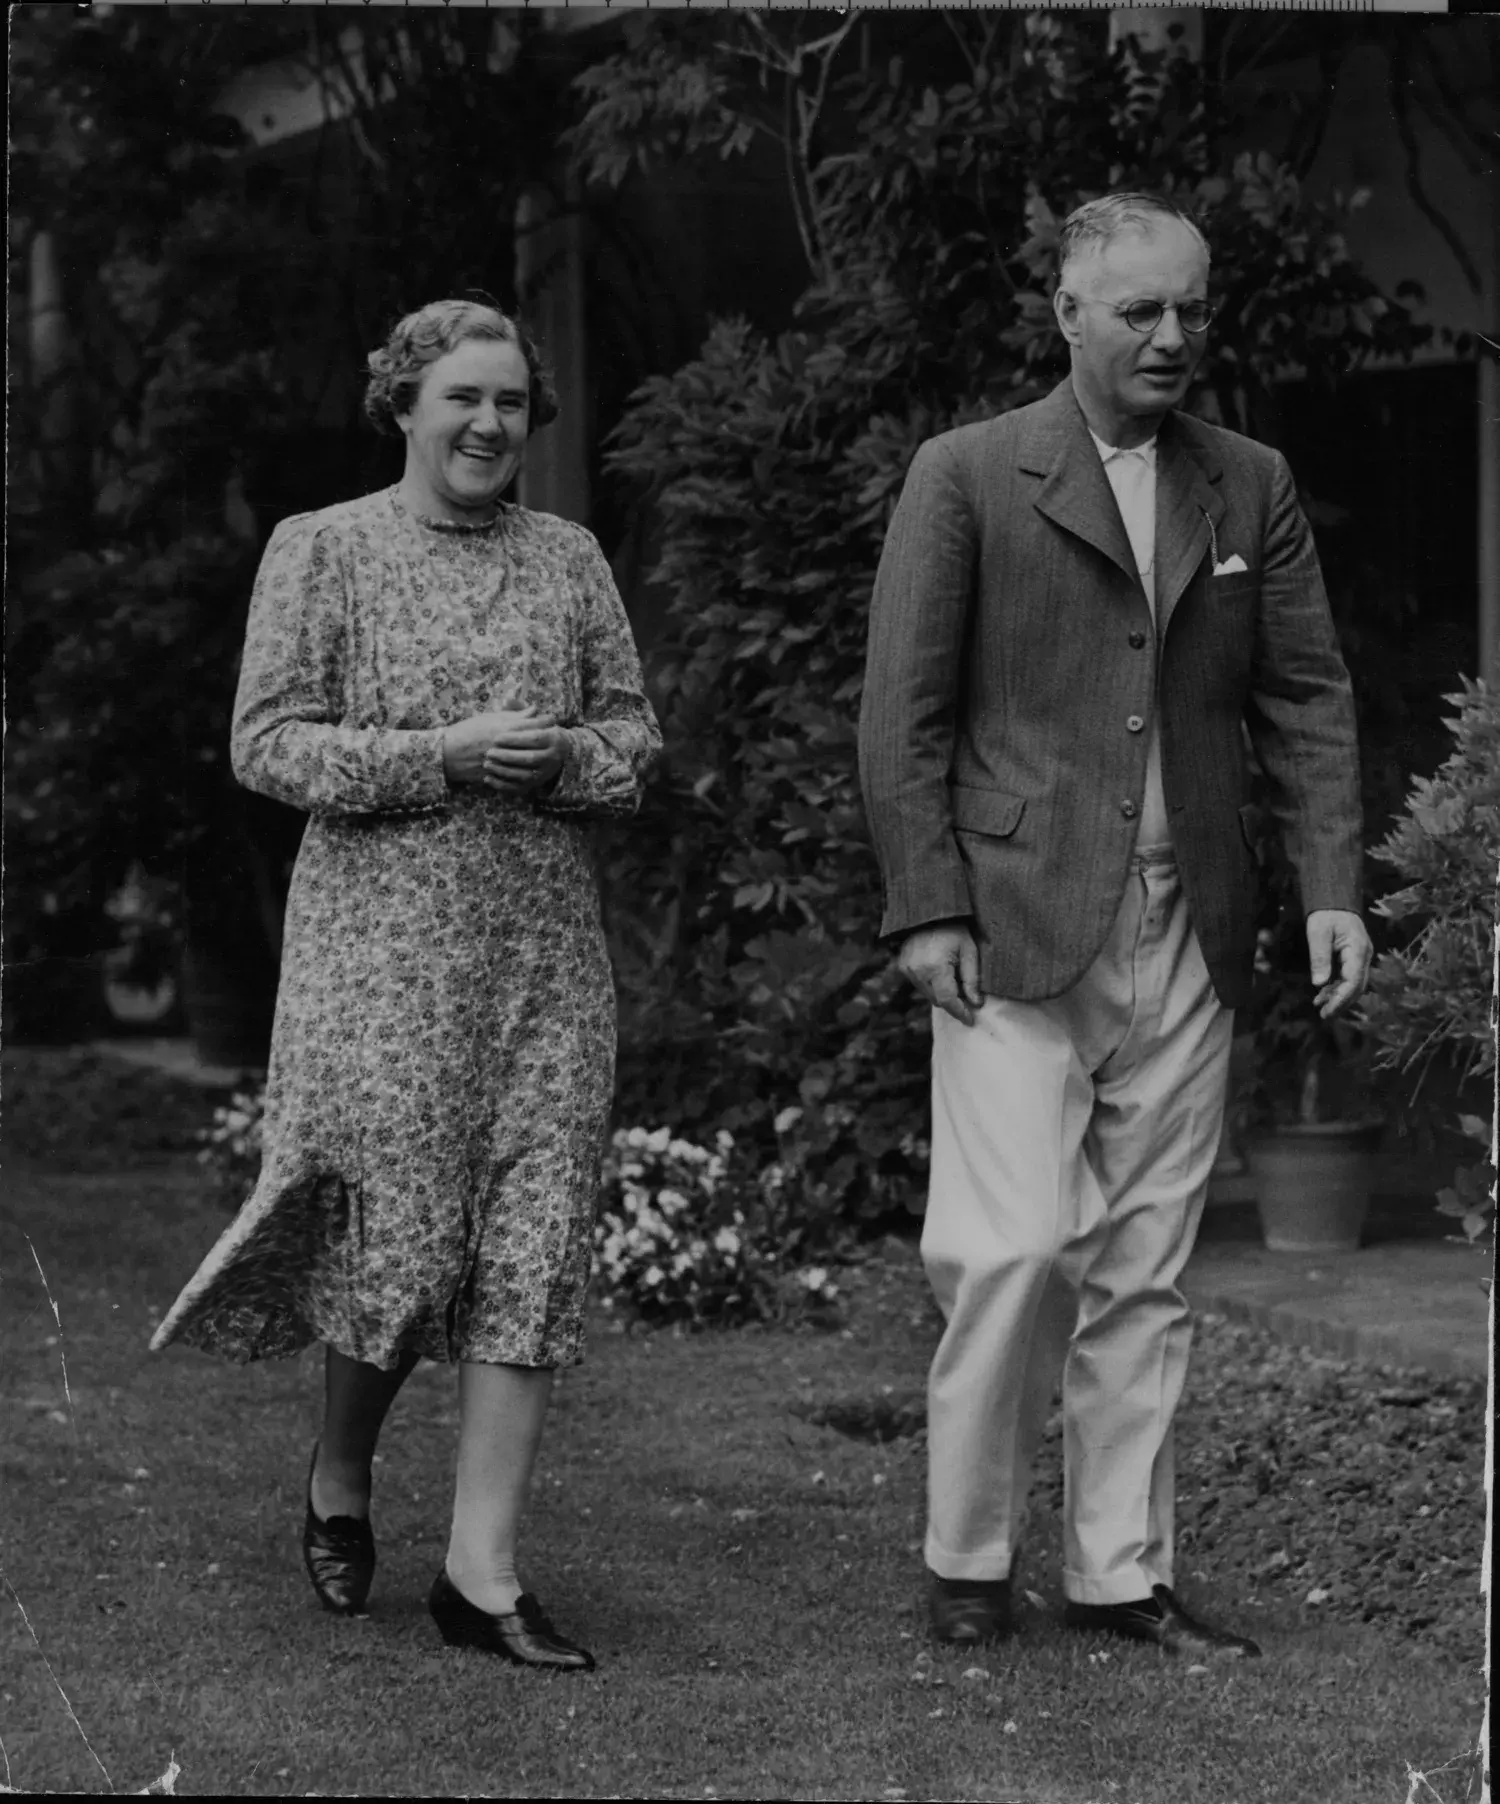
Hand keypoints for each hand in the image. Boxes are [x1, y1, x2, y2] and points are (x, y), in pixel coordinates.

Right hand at [442, 709, 561, 792]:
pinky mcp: (497, 775)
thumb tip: (533, 709)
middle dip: (547, 738)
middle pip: (534, 743)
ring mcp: (501, 761)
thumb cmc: (467, 732)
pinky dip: (526, 774)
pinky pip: (516, 778)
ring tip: (546, 754)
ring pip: (528, 763)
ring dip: (539, 758)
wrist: (447, 754)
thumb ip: (513, 716)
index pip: (532, 724)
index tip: (552, 719)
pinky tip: (532, 770)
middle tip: (556, 735)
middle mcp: (504, 745)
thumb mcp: (489, 719)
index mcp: (503, 729)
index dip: (545, 721)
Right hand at [899, 922, 983, 1026]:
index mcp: (935, 967)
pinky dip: (932, 984)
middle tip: (968, 996)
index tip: (971, 1020)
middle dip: (953, 1002)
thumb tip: (976, 1003)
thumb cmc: (953, 929)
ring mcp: (907, 969)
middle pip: (938, 1000)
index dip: (960, 1012)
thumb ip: (972, 979)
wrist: (928, 912)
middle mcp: (917, 971)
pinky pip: (920, 984)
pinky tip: (941, 971)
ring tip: (955, 978)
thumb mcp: (969, 950)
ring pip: (928, 994)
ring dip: (942, 993)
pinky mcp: (903, 966)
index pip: (947, 1000)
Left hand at [1305, 908, 1371, 1017]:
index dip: (1341, 998)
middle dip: (1341, 1003)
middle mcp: (1364, 956)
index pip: (1353, 980)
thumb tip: (1319, 983)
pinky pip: (1349, 979)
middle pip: (1357, 987)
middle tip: (1324, 1016)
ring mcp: (1361, 959)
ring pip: (1354, 985)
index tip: (1327, 1011)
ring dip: (1339, 998)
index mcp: (1358, 949)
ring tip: (1320, 1008)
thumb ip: (1319, 956)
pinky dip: (1337, 989)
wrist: (1335, 903)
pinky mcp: (1355, 960)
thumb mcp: (1318, 932)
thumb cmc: (1326, 915)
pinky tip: (1323, 996)